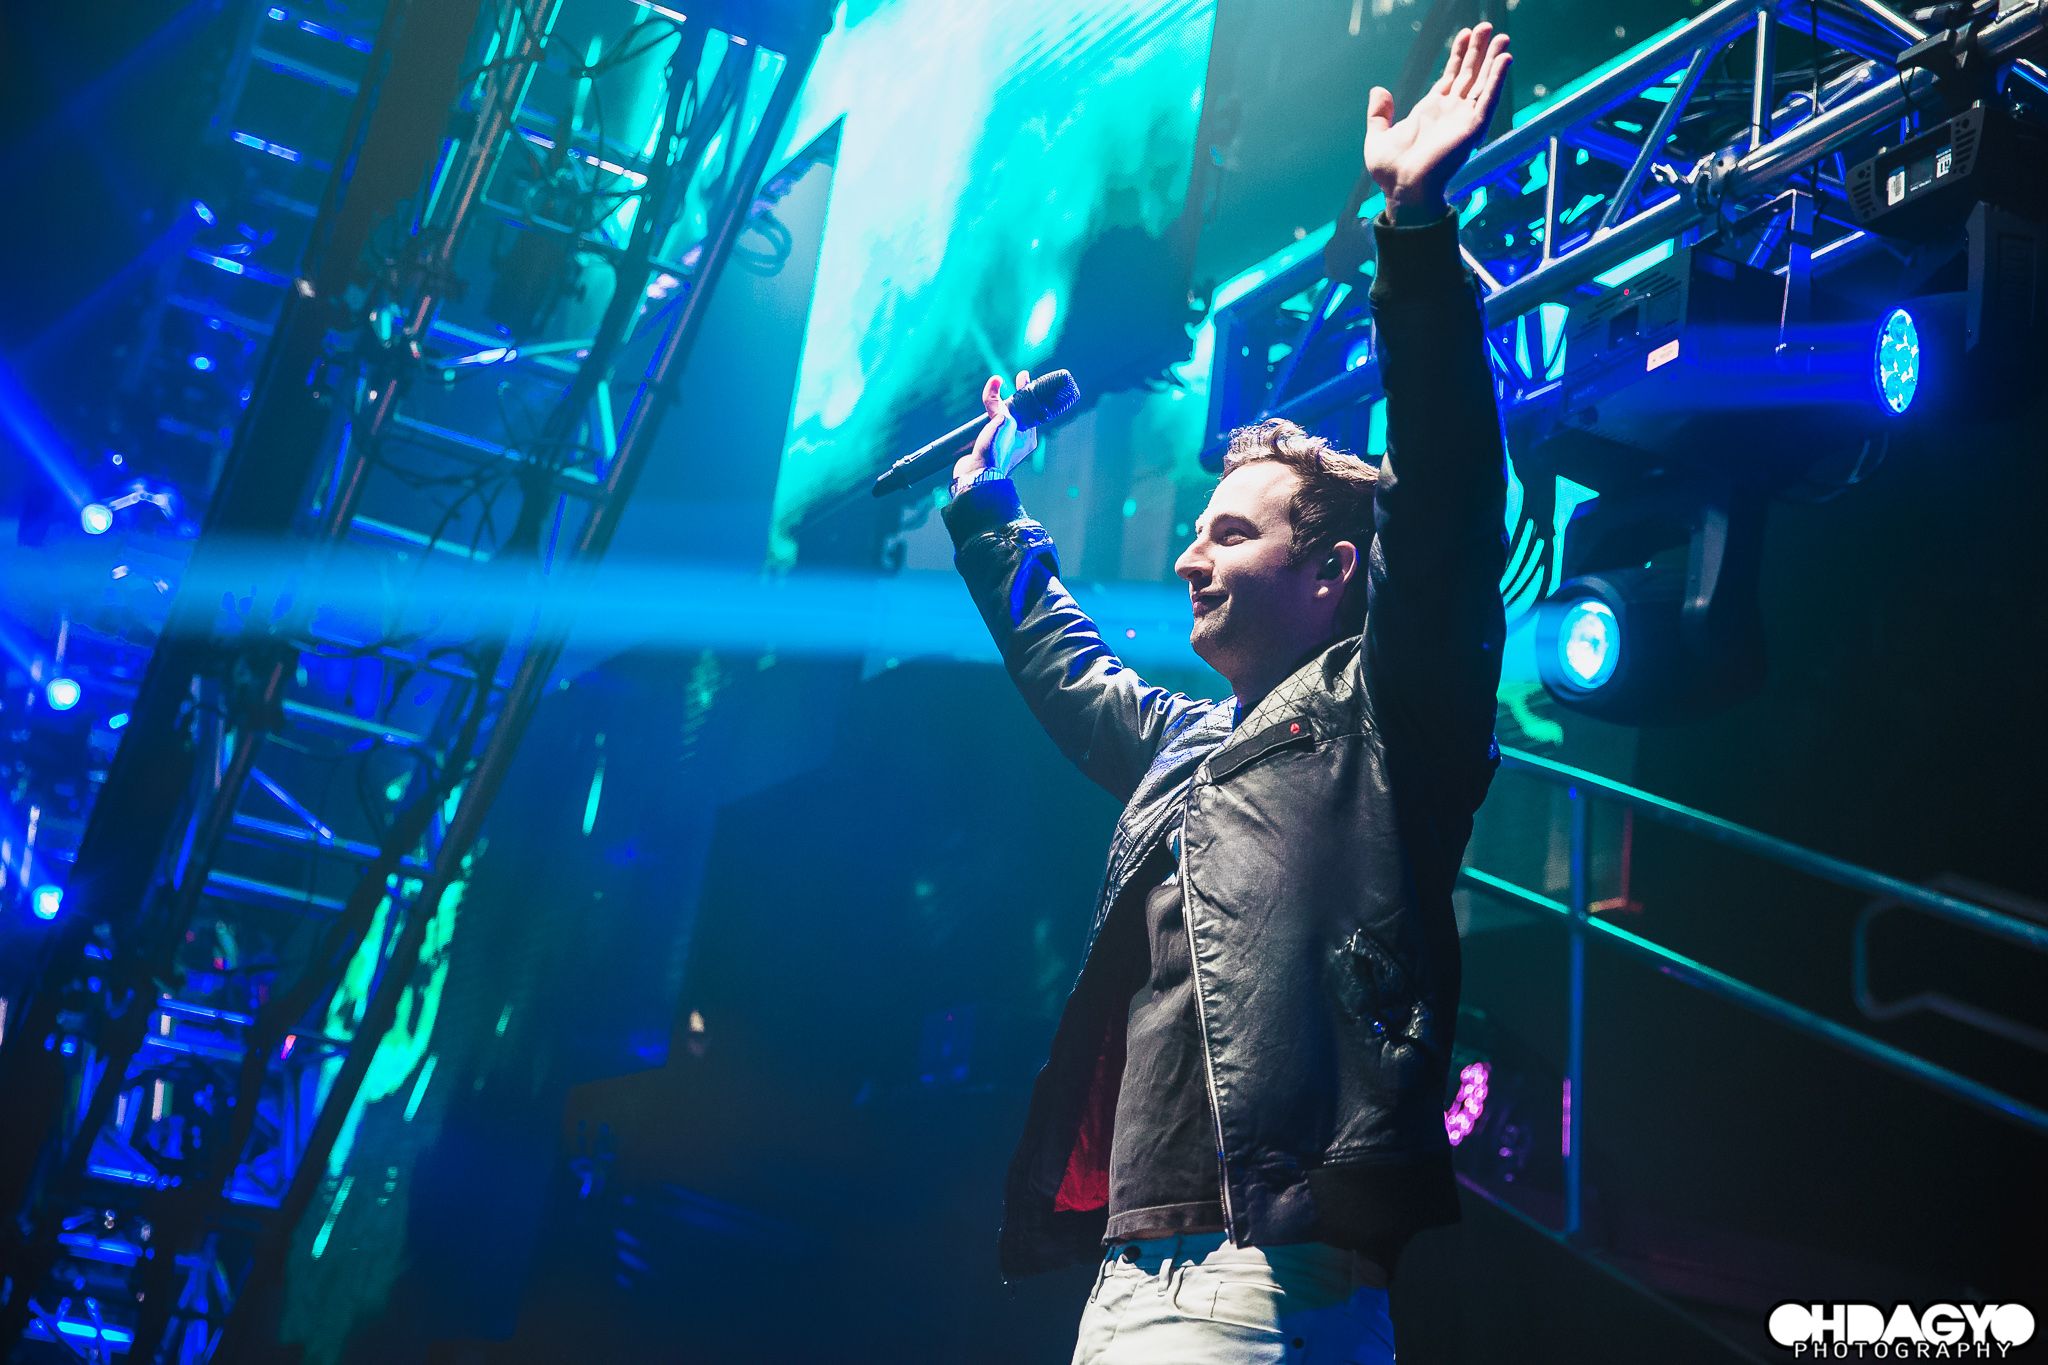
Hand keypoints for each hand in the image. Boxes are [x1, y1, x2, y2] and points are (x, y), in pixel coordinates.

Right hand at [952, 370, 1038, 492]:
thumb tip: (995, 381)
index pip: (1029, 408)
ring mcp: (1002, 443)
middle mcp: (1017, 439)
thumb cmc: (995, 453)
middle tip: (1018, 379)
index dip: (1026, 391)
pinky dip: (986, 416)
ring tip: (994, 390)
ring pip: (1001, 418)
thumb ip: (998, 402)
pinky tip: (984, 410)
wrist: (976, 476)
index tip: (1023, 376)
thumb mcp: (1002, 422)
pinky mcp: (988, 446)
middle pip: (1016, 412)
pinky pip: (989, 426)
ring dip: (998, 404)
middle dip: (1014, 395)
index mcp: (1027, 436)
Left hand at [1364, 23, 1511, 223]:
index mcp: (1430, 111)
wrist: (1403, 190)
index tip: (1464, 34)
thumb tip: (1378, 90)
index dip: (1457, 55)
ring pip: (1483, 83)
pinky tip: (1505, 59)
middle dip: (1478, 51)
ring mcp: (1463, 119)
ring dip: (1493, 60)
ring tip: (1502, 37)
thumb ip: (1378, 114)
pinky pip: (1488, 99)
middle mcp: (1450, 112)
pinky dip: (1497, 79)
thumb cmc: (1390, 173)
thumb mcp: (1377, 137)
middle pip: (1469, 75)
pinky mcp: (1472, 129)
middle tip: (1485, 26)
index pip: (1450, 77)